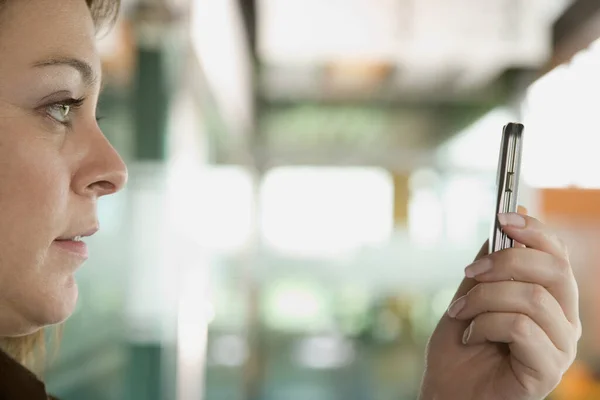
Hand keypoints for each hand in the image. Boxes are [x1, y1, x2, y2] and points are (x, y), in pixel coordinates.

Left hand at [419, 211, 580, 399]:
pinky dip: (484, 325)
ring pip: (533, 298)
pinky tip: (470, 336)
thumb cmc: (461, 346)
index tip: (502, 217)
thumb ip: (489, 265)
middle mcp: (565, 321)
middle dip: (505, 262)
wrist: (448, 390)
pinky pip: (520, 328)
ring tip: (459, 312)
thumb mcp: (471, 294)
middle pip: (555, 270)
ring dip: (484, 299)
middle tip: (470, 271)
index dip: (535, 231)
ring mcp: (561, 347)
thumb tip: (505, 226)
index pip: (558, 255)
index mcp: (552, 298)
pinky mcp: (548, 370)